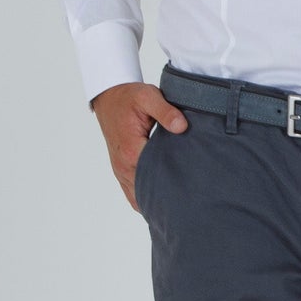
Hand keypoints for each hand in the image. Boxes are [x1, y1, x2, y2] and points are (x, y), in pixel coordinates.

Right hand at [91, 81, 188, 212]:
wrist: (108, 97)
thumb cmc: (129, 97)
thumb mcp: (148, 96)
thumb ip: (166, 112)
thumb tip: (182, 127)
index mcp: (132, 149)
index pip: (156, 175)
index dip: (175, 180)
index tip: (192, 185)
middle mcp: (124, 165)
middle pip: (148, 190)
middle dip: (167, 195)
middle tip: (190, 199)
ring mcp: (120, 170)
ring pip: (138, 196)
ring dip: (155, 198)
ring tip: (178, 204)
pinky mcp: (120, 170)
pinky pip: (131, 193)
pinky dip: (144, 199)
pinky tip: (160, 201)